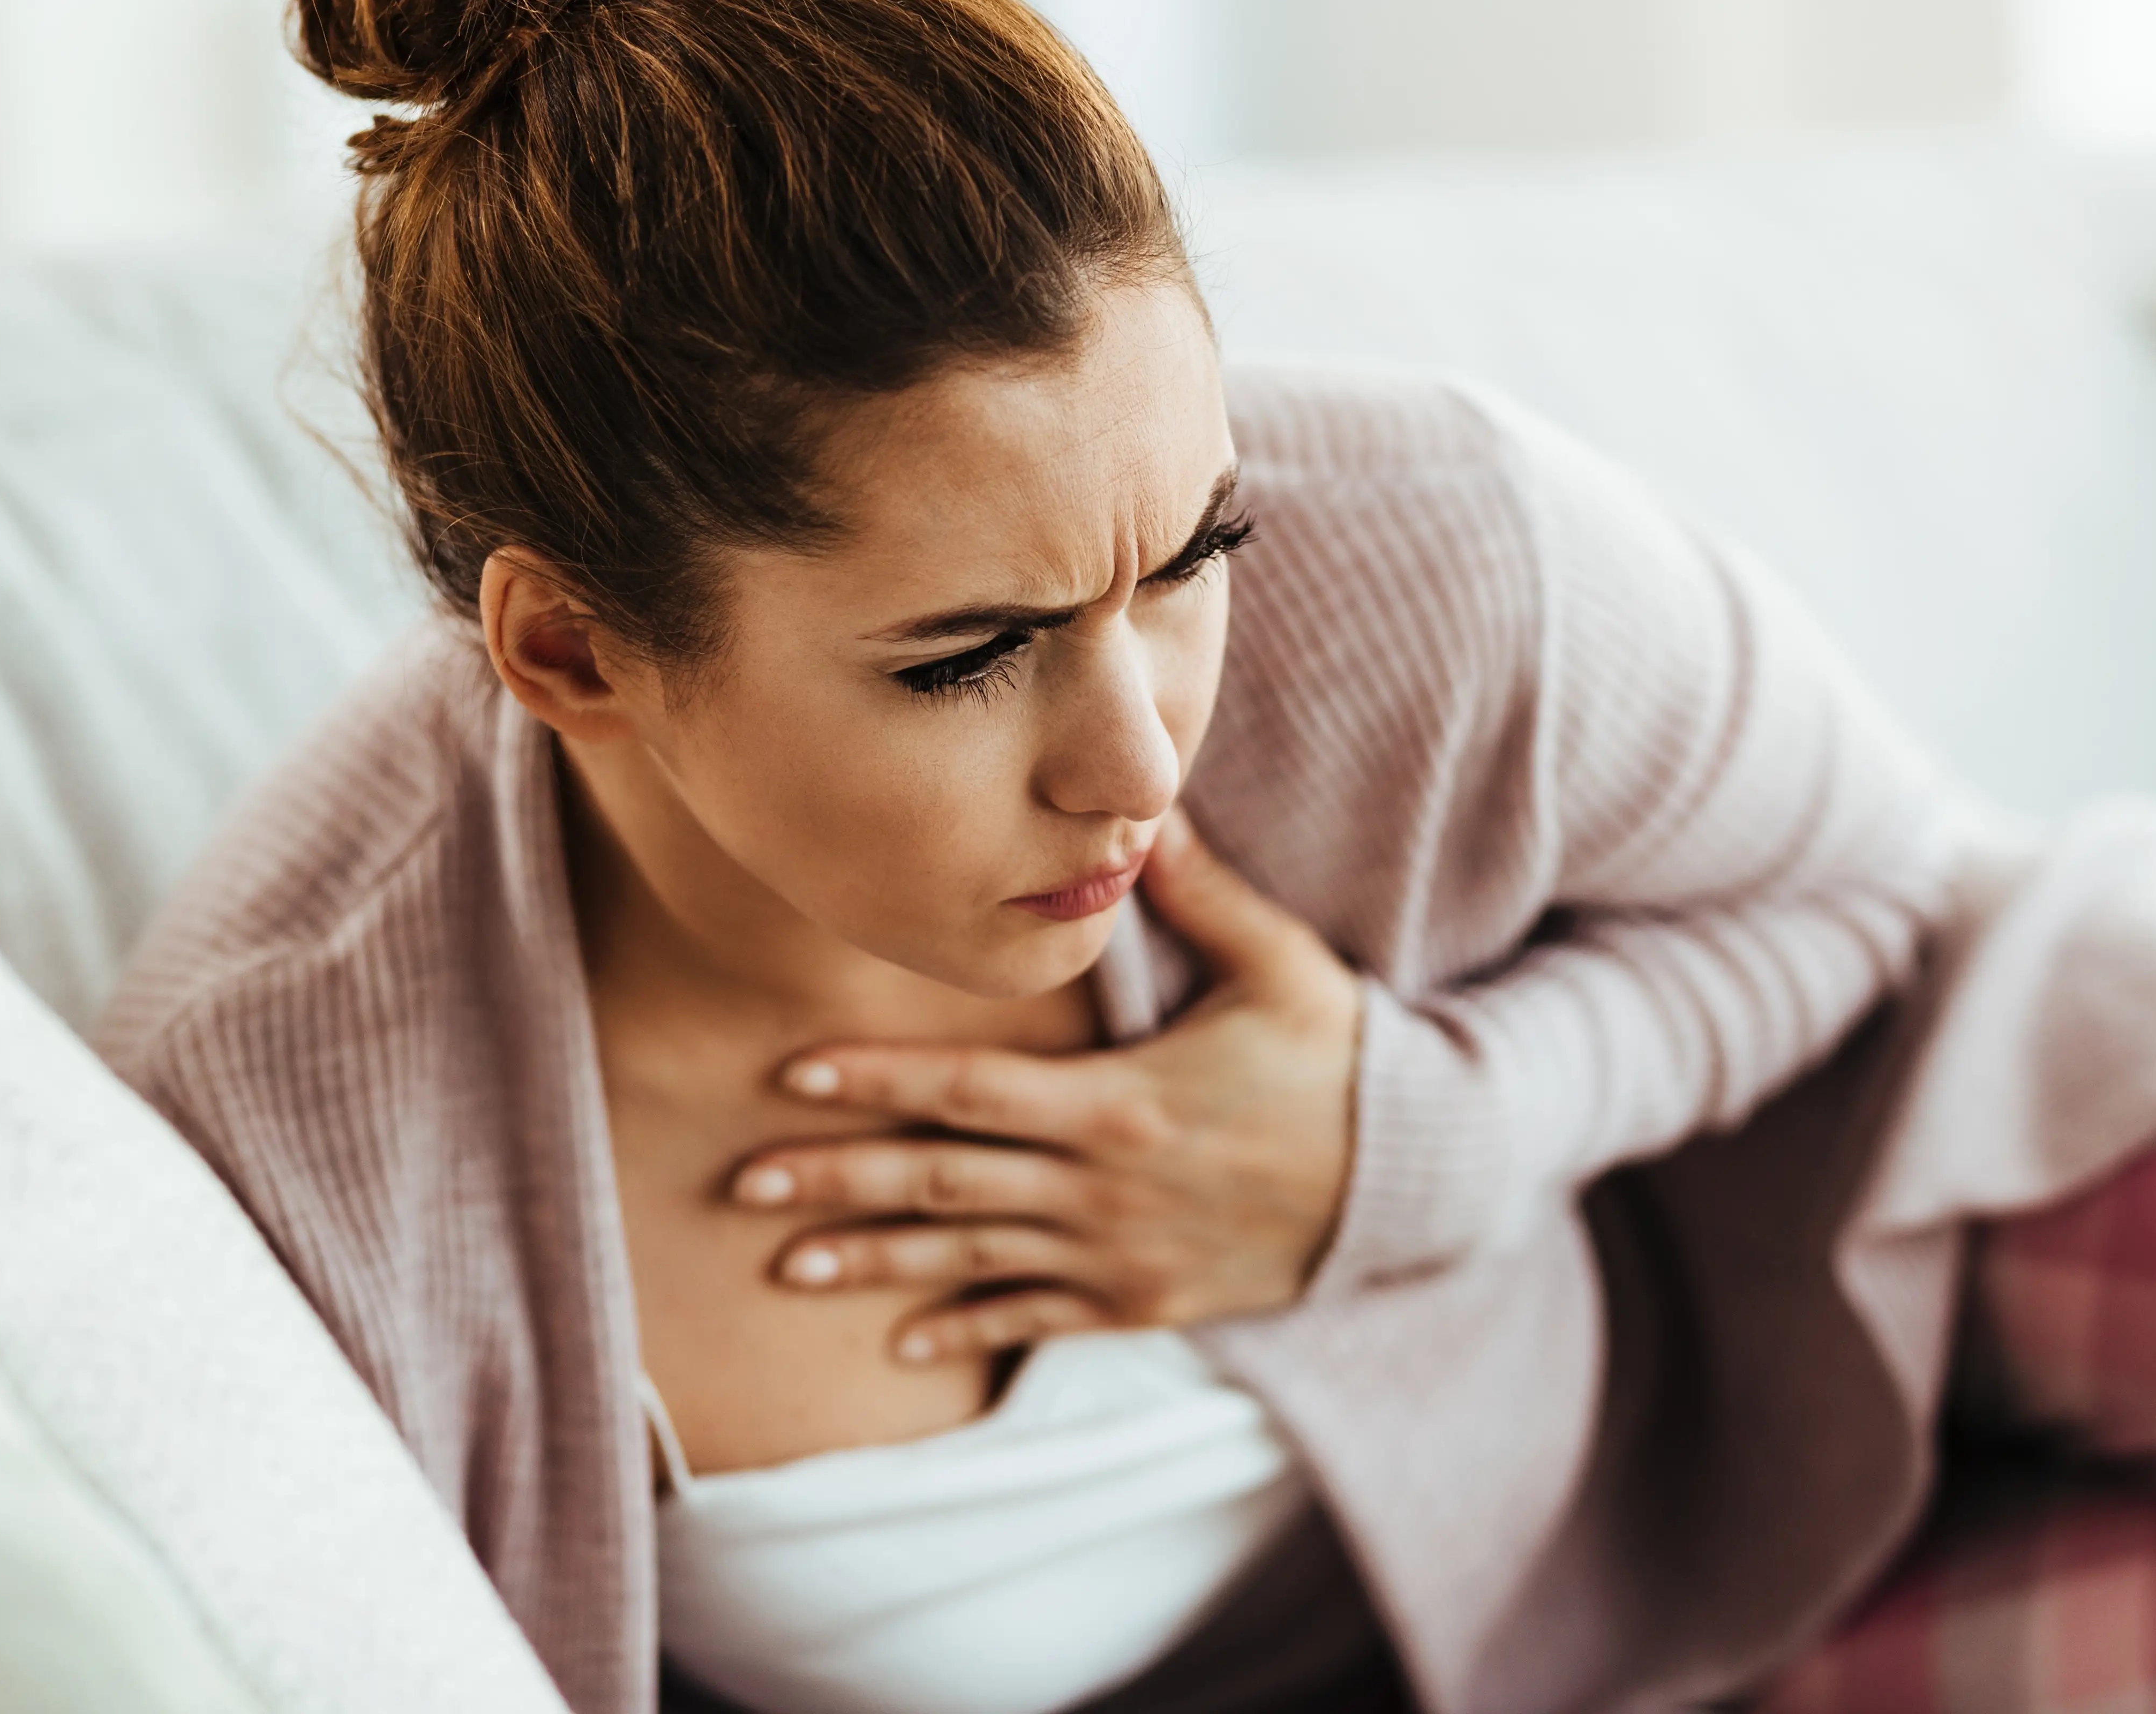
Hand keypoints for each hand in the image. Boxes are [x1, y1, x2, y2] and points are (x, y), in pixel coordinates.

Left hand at [733, 809, 1362, 1364]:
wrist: (1415, 1180)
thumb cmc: (1341, 1060)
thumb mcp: (1280, 966)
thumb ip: (1202, 895)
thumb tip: (1144, 811)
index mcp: (1120, 1100)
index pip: (968, 1088)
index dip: (875, 1080)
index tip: (790, 1074)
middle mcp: (1102, 1185)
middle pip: (943, 1180)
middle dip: (836, 1179)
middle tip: (740, 1180)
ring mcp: (1119, 1254)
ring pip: (971, 1258)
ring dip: (873, 1262)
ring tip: (784, 1266)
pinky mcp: (1144, 1302)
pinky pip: (1037, 1320)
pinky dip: (967, 1329)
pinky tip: (896, 1343)